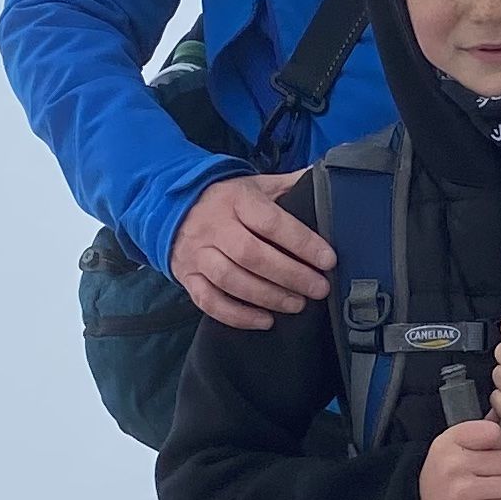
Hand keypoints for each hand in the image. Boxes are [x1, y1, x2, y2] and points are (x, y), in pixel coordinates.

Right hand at [171, 176, 335, 329]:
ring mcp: (197, 253)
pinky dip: (238, 315)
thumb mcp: (256, 185)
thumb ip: (290, 185)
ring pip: (231, 280)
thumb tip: (329, 179)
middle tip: (318, 289)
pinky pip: (209, 301)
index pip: (271, 222)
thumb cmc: (227, 199)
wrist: (172, 207)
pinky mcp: (187, 276)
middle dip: (290, 275)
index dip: (302, 243)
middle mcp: (214, 226)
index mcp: (236, 200)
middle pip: (251, 255)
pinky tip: (264, 320)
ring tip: (297, 304)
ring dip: (268, 296)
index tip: (328, 260)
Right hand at [420, 416, 500, 499]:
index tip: (491, 454)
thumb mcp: (450, 448)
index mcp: (449, 442)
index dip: (500, 445)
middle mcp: (454, 464)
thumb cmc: (441, 480)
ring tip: (487, 495)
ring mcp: (462, 491)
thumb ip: (479, 432)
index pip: (495, 433)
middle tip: (491, 479)